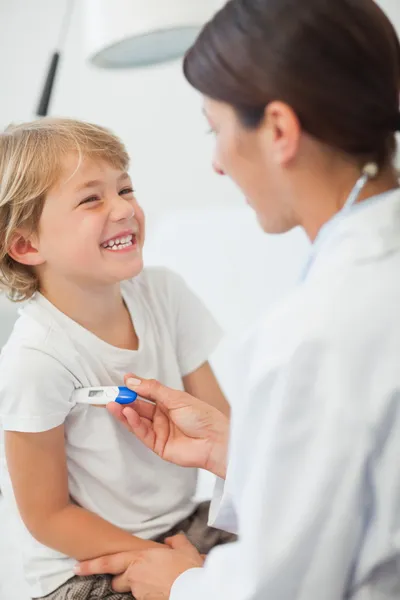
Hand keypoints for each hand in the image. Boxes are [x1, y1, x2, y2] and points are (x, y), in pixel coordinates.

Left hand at [76, 534, 203, 598]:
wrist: (196, 589)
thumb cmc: (189, 567)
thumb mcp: (184, 547)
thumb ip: (175, 541)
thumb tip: (172, 540)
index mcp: (139, 558)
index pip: (107, 563)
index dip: (90, 566)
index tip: (76, 568)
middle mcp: (135, 576)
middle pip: (117, 581)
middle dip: (122, 580)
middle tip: (135, 576)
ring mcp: (140, 593)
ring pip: (131, 591)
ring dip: (138, 588)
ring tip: (157, 583)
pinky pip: (144, 598)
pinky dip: (150, 594)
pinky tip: (163, 590)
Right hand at [107, 375, 228, 478]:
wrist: (215, 440)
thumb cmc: (202, 416)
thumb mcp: (176, 397)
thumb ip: (153, 389)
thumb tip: (132, 380)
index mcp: (168, 401)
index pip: (146, 393)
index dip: (133, 388)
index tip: (121, 381)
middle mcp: (162, 415)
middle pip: (138, 406)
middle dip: (124, 400)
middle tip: (109, 394)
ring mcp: (159, 430)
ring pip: (137, 420)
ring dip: (124, 411)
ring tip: (112, 403)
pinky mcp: (158, 445)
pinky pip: (142, 432)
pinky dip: (132, 422)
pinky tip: (126, 413)